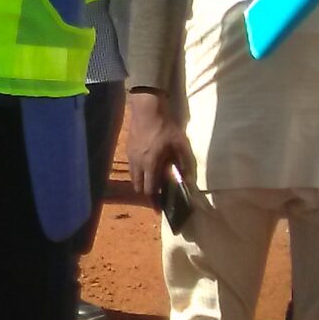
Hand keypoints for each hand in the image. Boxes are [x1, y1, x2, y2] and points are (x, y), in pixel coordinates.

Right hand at [124, 90, 195, 207]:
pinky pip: (132, 167)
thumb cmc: (165, 127)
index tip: (158, 209)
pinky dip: (138, 172)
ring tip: (151, 182)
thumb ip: (186, 163)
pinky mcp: (129, 149)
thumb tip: (189, 179)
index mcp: (151, 165)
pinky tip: (146, 166)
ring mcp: (131, 156)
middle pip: (139, 186)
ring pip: (134, 177)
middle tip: (156, 197)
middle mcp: (138, 164)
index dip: (154, 201)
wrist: (147, 110)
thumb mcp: (181, 144)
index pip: (149, 190)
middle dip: (147, 194)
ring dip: (141, 183)